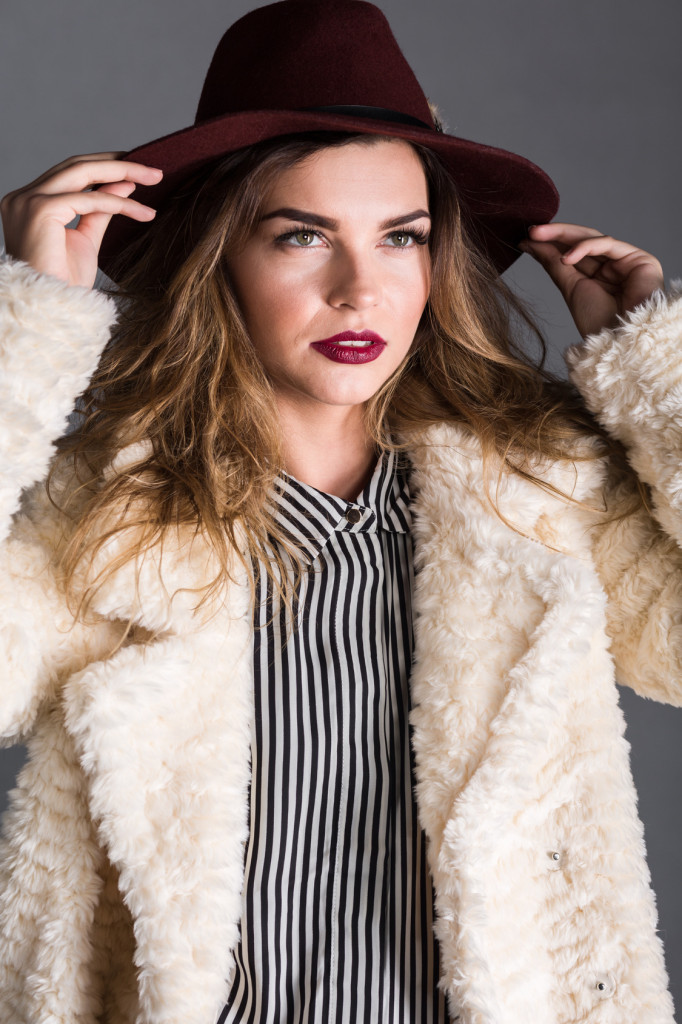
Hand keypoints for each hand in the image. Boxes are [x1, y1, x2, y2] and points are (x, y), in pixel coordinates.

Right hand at [0, 153, 162, 288]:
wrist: (50, 310)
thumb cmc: (63, 283)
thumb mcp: (86, 239)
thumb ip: (101, 210)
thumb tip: (124, 182)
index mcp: (28, 202)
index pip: (69, 173)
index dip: (103, 167)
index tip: (135, 168)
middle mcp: (22, 197)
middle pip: (76, 166)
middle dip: (118, 164)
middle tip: (154, 170)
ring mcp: (28, 201)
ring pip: (83, 173)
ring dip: (124, 173)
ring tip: (155, 179)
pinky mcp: (41, 210)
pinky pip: (90, 200)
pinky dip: (120, 203)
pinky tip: (144, 212)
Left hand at [518, 223, 664, 338]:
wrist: (618, 341)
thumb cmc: (597, 322)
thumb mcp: (570, 288)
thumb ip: (554, 263)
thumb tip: (532, 243)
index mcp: (597, 275)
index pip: (573, 251)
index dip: (550, 243)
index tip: (525, 240)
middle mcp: (612, 266)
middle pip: (582, 241)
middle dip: (555, 234)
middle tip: (532, 230)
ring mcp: (627, 261)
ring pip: (593, 238)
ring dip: (564, 235)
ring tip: (539, 238)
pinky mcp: (640, 259)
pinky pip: (608, 244)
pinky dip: (585, 247)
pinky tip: (567, 257)